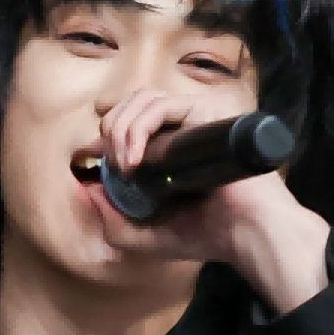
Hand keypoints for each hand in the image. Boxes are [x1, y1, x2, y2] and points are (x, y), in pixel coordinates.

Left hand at [93, 85, 331, 313]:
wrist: (246, 234)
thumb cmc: (207, 235)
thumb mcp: (144, 234)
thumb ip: (112, 217)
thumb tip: (87, 188)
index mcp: (173, 145)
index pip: (131, 120)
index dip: (108, 137)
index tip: (99, 166)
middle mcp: (184, 125)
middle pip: (132, 102)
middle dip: (110, 131)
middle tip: (114, 167)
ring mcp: (196, 115)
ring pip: (142, 98)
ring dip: (120, 129)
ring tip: (124, 164)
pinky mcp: (205, 110)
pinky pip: (159, 106)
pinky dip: (137, 129)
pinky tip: (134, 160)